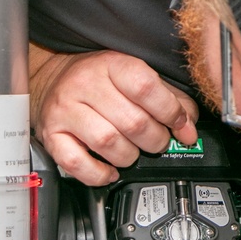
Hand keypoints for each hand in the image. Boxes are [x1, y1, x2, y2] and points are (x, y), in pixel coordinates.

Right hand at [30, 47, 198, 184]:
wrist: (52, 79)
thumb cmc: (99, 81)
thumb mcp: (135, 76)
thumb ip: (168, 98)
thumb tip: (189, 126)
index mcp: (111, 64)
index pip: (146, 88)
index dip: (171, 112)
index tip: (182, 126)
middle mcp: (85, 84)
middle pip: (133, 122)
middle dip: (156, 140)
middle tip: (158, 142)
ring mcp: (65, 111)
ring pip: (109, 144)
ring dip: (130, 157)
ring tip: (132, 153)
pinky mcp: (51, 136)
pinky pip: (78, 164)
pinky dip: (99, 174)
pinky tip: (110, 170)